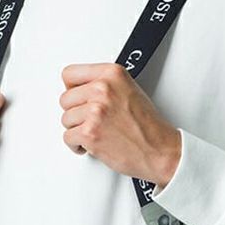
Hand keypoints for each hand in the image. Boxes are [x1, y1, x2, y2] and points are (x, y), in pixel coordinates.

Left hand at [59, 63, 180, 187]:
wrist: (159, 150)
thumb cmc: (148, 126)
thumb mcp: (129, 90)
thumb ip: (106, 85)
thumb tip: (84, 89)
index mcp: (112, 74)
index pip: (70, 73)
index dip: (71, 89)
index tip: (75, 97)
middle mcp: (103, 89)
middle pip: (65, 99)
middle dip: (75, 113)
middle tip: (87, 120)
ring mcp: (95, 111)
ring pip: (65, 119)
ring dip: (76, 130)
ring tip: (93, 133)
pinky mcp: (90, 133)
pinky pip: (68, 137)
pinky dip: (76, 145)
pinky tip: (90, 145)